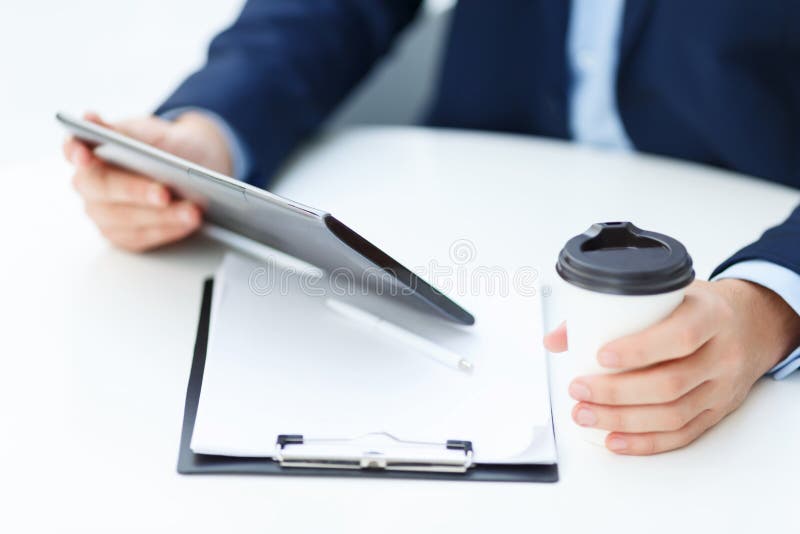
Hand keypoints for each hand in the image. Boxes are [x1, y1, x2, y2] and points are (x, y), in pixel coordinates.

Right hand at [63, 111, 232, 251]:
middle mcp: (90, 185)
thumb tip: (90, 120)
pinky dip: (168, 230)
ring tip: (192, 211)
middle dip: (136, 191)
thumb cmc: (168, 146)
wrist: (196, 164)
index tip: (85, 154)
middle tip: (165, 193)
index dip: (75, 152)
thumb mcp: (152, 132)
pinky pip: (143, 237)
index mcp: (90, 150)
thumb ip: (123, 131)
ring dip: (162, 216)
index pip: (73, 149)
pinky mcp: (124, 236)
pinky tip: (189, 223)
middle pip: (103, 190)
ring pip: (126, 219)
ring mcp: (104, 213)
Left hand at [544, 279, 799, 454]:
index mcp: (710, 316)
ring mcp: (722, 387)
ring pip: (673, 414)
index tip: (600, 356)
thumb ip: (611, 309)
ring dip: (623, 420)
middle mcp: (722, 354)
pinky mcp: (717, 411)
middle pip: (670, 383)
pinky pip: (683, 434)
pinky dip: (645, 442)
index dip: (639, 350)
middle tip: (579, 390)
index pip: (680, 337)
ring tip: (585, 415)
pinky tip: (614, 439)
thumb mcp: (666, 292)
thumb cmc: (698, 306)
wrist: (752, 324)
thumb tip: (556, 339)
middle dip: (617, 393)